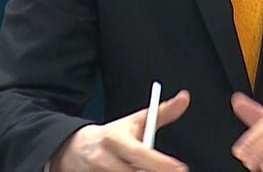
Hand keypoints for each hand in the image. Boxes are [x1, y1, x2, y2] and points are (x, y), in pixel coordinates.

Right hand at [51, 89, 190, 171]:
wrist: (77, 148)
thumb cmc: (114, 135)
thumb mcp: (135, 121)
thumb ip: (162, 113)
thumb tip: (184, 98)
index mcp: (114, 138)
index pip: (140, 153)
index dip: (161, 163)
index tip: (180, 169)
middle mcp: (103, 159)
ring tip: (141, 168)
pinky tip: (133, 171)